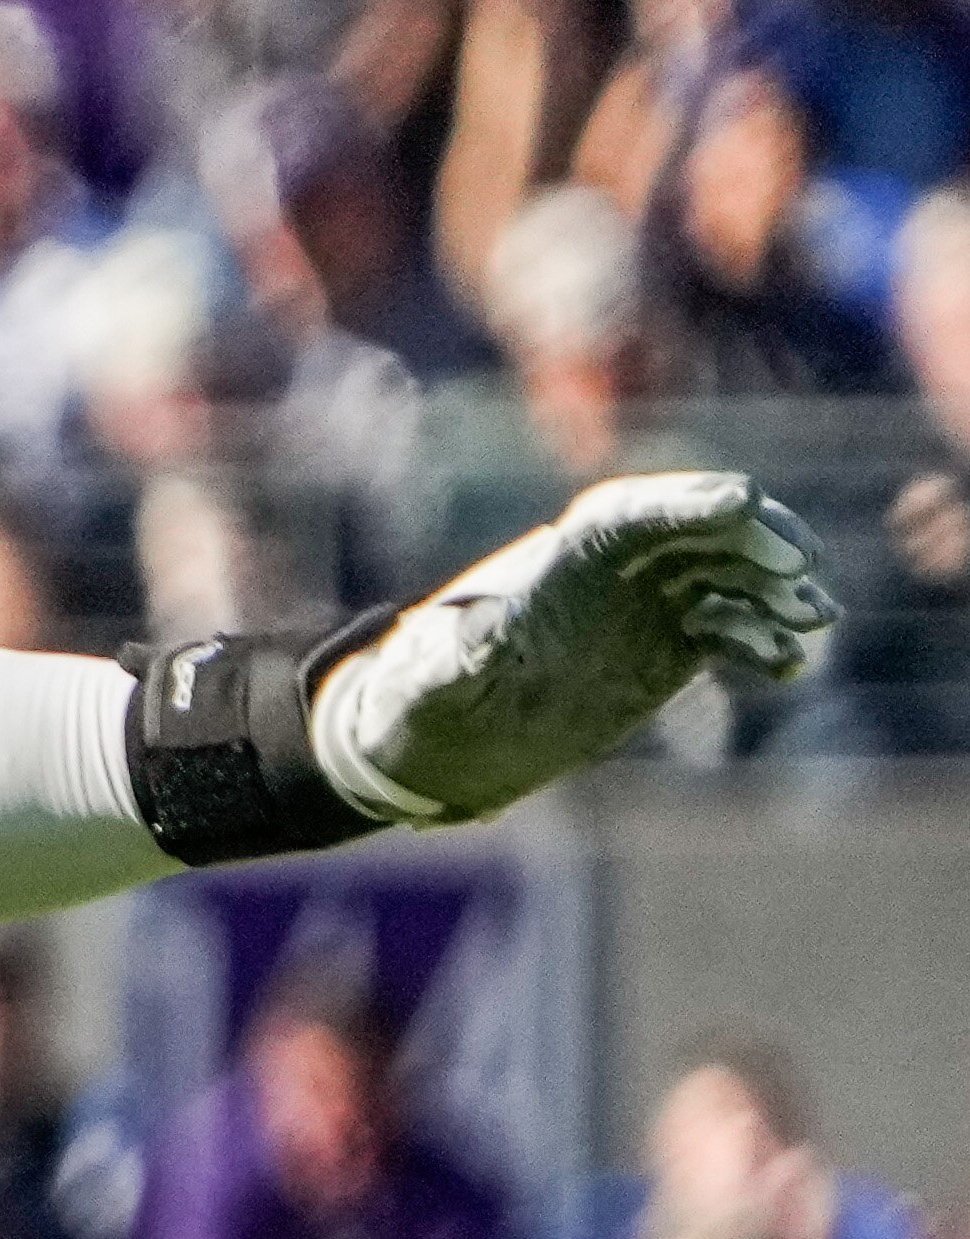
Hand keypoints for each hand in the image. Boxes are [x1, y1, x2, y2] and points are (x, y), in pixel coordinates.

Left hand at [310, 472, 833, 823]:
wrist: (446, 736)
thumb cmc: (428, 699)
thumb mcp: (437, 680)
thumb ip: (459, 658)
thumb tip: (466, 642)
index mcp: (558, 559)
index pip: (631, 513)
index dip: (686, 503)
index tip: (742, 502)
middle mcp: (610, 570)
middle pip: (695, 532)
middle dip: (752, 539)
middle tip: (799, 563)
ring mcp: (646, 602)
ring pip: (725, 576)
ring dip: (772, 590)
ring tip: (811, 618)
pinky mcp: (668, 643)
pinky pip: (727, 628)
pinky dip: (760, 639)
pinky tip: (784, 664)